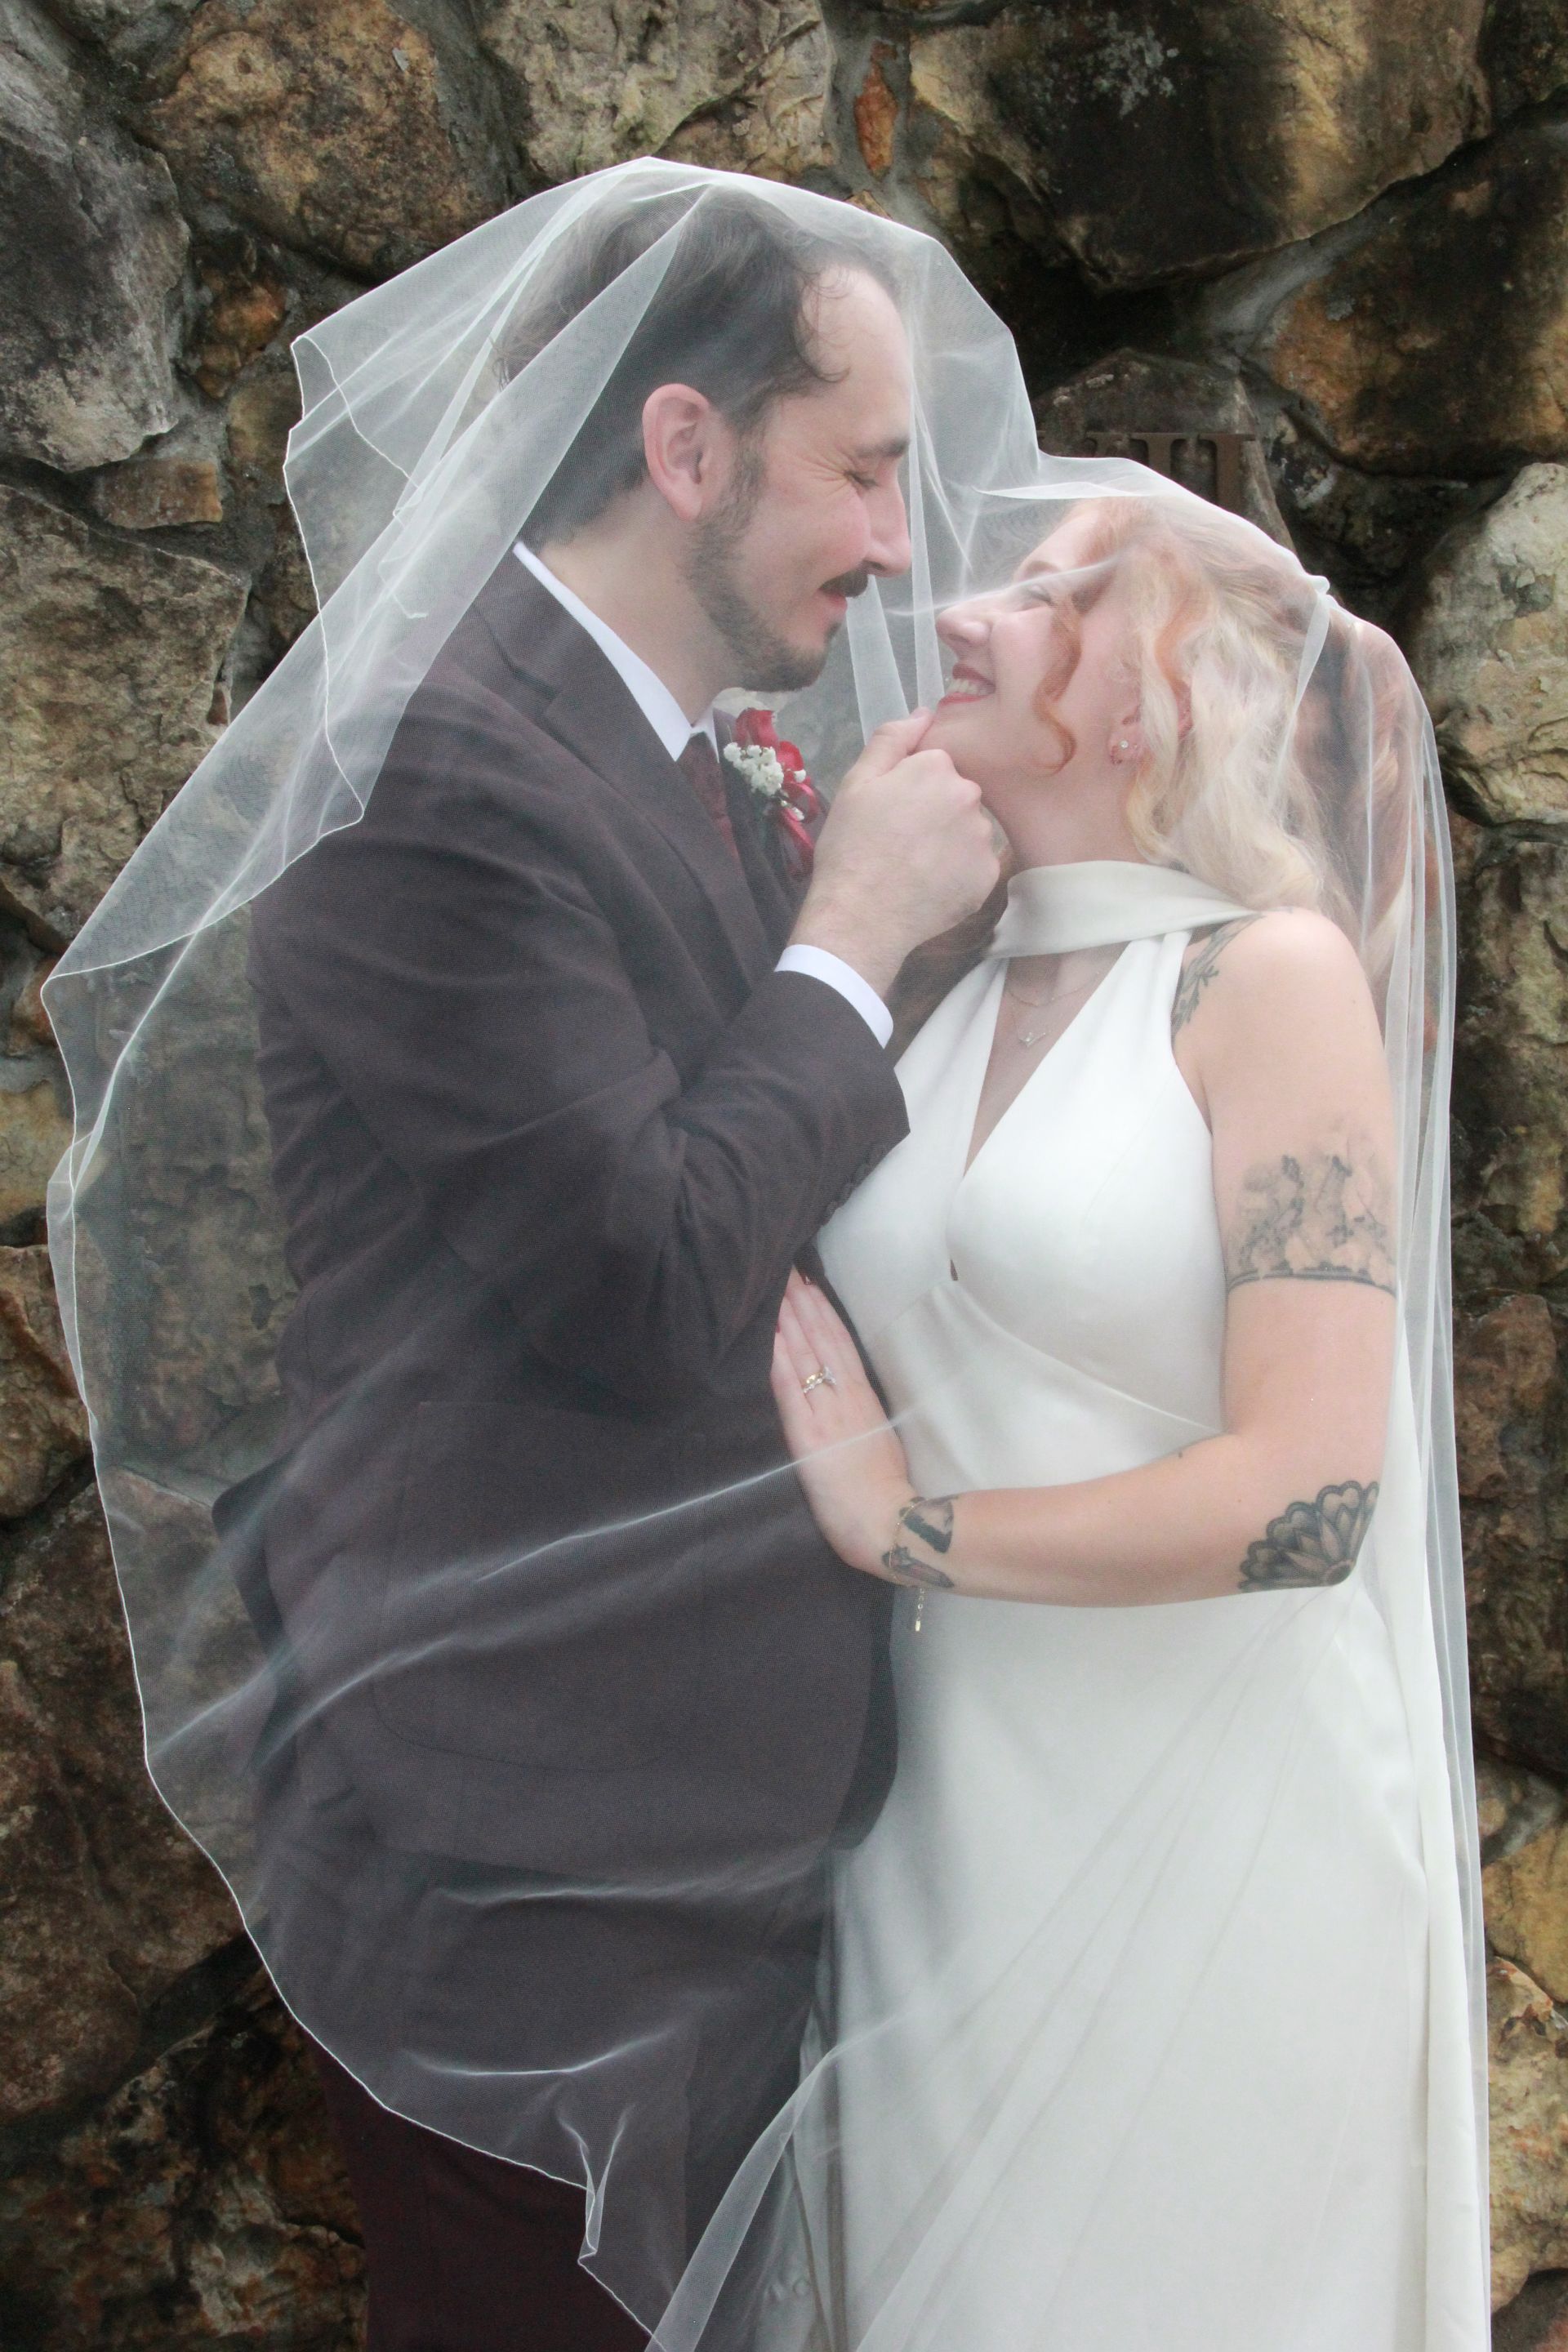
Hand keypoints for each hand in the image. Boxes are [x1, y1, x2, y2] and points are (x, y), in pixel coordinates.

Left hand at [770, 1270, 913, 1575]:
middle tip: (787, 1272)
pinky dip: (778, 1358)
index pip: (841, 1346)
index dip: (824, 1314)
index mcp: (864, 1400)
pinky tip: (768, 1336)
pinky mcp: (808, 1435)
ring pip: (806, 1356)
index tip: (809, 1286)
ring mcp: (827, 1413)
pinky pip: (790, 1389)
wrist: (888, 1523)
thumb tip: (850, 1397)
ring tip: (775, 1290)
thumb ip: (863, 1416)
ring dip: (788, 1320)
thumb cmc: (885, 1492)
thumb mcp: (880, 1441)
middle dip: (803, 1304)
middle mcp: (846, 1398)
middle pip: (823, 1341)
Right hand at [791, 713, 1000, 997]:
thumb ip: (892, 740)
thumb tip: (925, 712)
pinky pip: (975, 865)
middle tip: (900, 842)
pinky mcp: (988, 876)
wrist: (861, 917)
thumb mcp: (856, 783)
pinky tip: (930, 886)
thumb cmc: (851, 847)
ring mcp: (983, 838)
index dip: (910, 789)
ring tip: (915, 867)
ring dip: (949, 843)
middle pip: (956, 796)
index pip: (935, 767)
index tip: (891, 813)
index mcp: (937, 767)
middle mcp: (970, 796)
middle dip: (935, 813)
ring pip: (968, 831)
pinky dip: (957, 874)